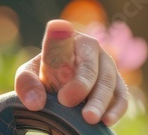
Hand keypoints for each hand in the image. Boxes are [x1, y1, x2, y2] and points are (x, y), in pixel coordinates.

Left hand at [14, 19, 128, 125]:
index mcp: (64, 41)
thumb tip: (36, 103)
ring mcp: (107, 64)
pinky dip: (116, 108)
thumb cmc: (44, 76)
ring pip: (107, 81)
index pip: (60, 37)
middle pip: (88, 65)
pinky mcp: (118, 84)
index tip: (57, 27)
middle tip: (66, 101)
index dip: (59, 34)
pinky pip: (121, 96)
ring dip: (99, 101)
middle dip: (80, 84)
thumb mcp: (29, 77)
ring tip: (88, 118)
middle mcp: (89, 48)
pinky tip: (106, 121)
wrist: (62, 87)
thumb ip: (26, 85)